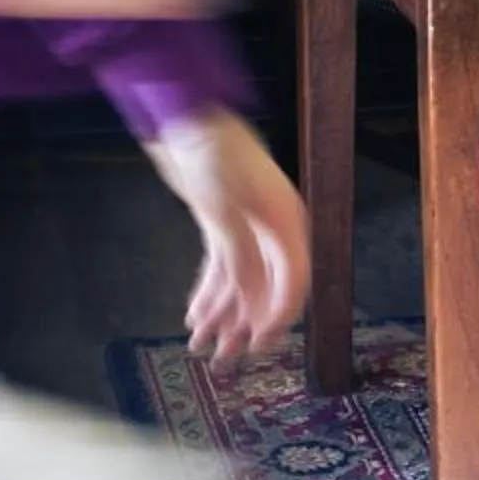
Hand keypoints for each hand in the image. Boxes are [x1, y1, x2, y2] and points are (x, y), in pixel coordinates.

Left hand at [145, 108, 309, 365]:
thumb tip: (245, 301)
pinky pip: (220, 268)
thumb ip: (237, 256)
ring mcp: (246, 226)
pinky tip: (195, 316)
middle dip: (244, 325)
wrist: (186, 120)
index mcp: (285, 222)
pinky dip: (209, 293)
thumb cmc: (214, 155)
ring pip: (239, 282)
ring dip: (222, 315)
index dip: (277, 315)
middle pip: (264, 287)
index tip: (259, 344)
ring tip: (201, 346)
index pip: (292, 279)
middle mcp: (271, 228)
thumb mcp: (223, 210)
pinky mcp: (221, 223)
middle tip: (227, 359)